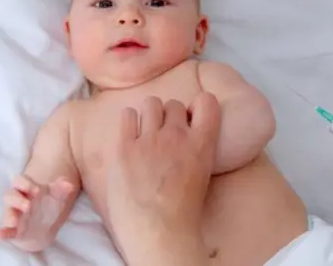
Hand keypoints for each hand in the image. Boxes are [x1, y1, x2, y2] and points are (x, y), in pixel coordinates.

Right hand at [0, 175, 73, 250]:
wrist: (45, 228)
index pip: (19, 181)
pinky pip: (5, 231)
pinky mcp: (13, 231)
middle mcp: (17, 201)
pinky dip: (1, 232)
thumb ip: (62, 190)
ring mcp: (14, 215)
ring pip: (7, 212)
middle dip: (17, 200)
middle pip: (10, 195)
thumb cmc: (48, 207)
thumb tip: (68, 183)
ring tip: (14, 221)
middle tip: (28, 205)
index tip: (37, 190)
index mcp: (26, 189)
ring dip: (10, 216)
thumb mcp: (56, 198)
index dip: (25, 184)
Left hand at [106, 93, 220, 264]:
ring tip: (146, 133)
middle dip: (169, 115)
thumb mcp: (202, 175)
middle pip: (174, 104)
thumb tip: (188, 141)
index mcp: (202, 143)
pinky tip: (130, 136)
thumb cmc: (182, 212)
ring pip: (151, 103)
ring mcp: (150, 140)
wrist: (159, 231)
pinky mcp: (125, 147)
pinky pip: (127, 115)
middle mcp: (177, 136)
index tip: (192, 116)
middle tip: (164, 133)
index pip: (207, 102)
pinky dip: (129, 121)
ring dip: (149, 115)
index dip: (199, 105)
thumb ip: (196, 151)